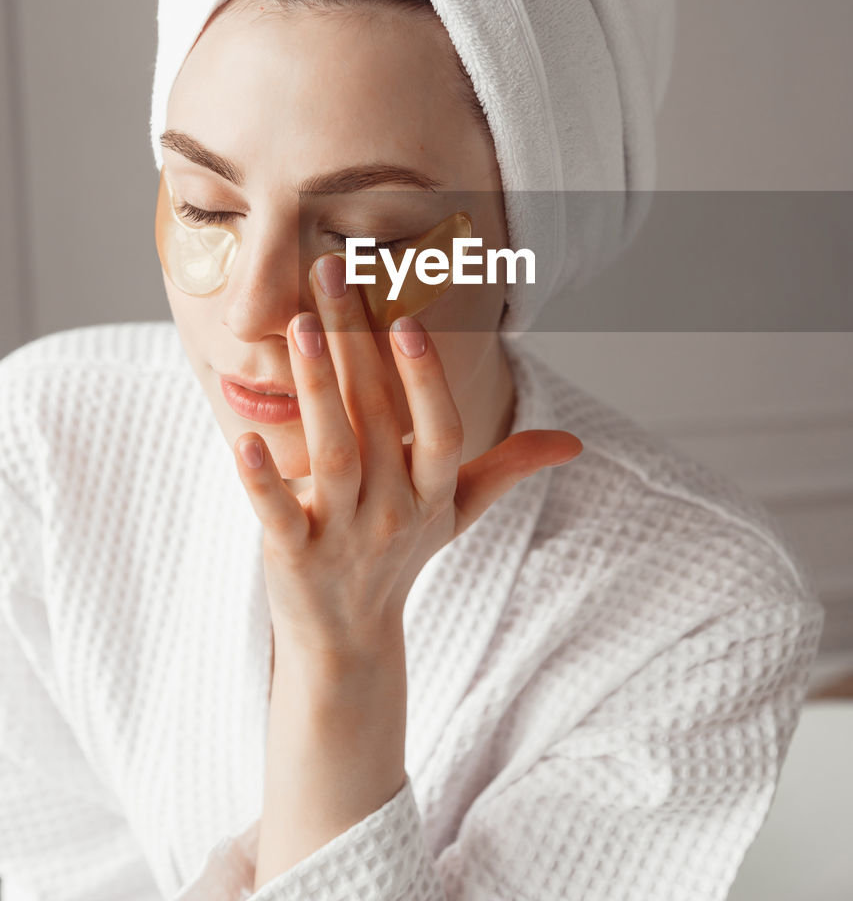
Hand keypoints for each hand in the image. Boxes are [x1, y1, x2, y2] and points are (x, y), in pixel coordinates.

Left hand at [233, 251, 582, 660]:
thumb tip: (572, 442)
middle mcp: (394, 510)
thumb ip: (507, 468)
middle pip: (378, 418)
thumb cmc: (401, 558)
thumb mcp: (457, 513)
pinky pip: (279, 515)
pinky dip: (263, 482)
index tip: (406, 317)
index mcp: (433, 491)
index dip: (426, 377)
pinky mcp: (294, 557)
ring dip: (318, 390)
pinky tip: (243, 439)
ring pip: (334, 454)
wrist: (348, 640)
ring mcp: (344, 535)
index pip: (440, 429)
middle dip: (355, 342)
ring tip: (299, 327)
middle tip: (329, 272)